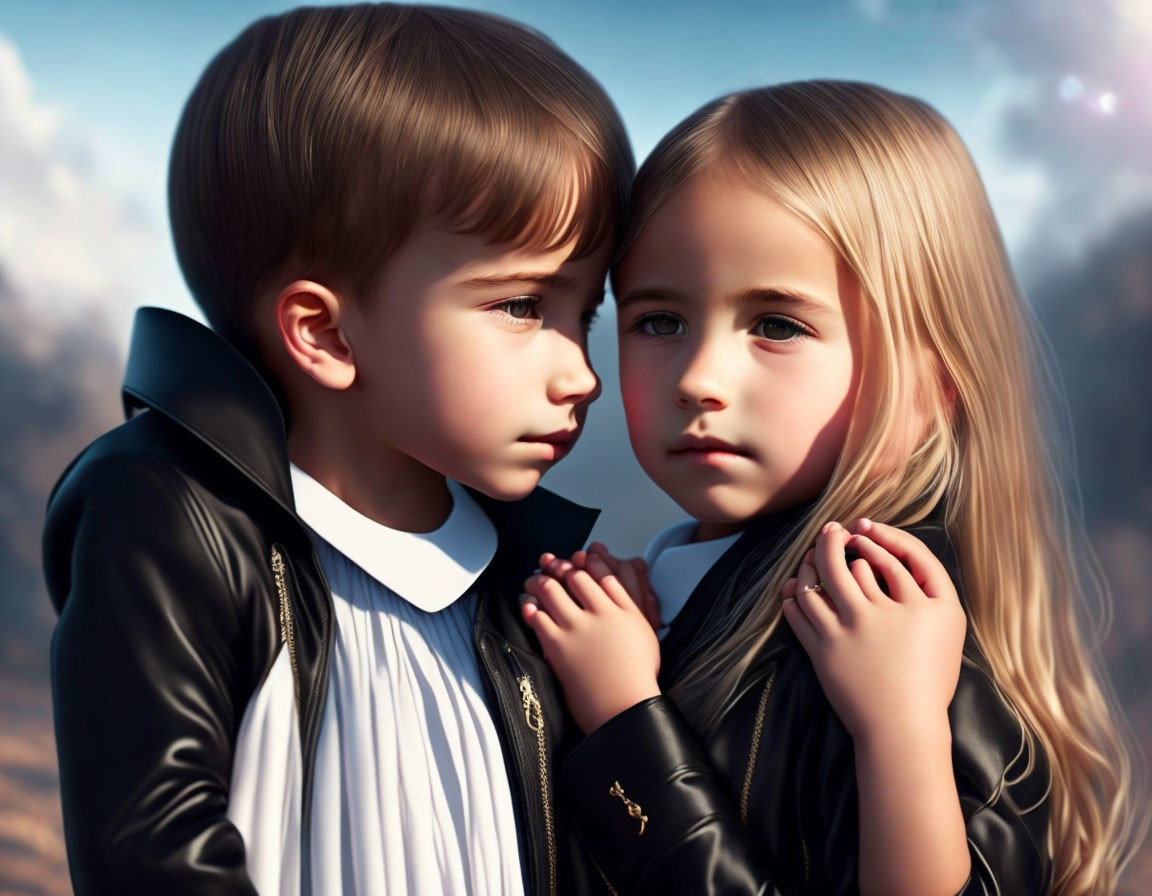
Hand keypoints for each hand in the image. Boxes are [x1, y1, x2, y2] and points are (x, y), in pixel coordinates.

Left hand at [521, 552, 660, 732]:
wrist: (623, 706)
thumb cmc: (636, 677)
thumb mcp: (644, 634)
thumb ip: (628, 607)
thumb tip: (613, 589)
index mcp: (622, 610)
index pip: (600, 574)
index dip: (584, 562)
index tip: (576, 558)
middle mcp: (599, 613)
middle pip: (573, 577)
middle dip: (558, 567)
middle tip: (548, 566)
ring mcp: (577, 628)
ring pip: (551, 590)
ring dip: (538, 582)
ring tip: (532, 582)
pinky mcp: (558, 645)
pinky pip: (537, 617)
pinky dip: (530, 608)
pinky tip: (528, 606)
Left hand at [781, 519, 965, 745]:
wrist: (902, 728)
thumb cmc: (928, 680)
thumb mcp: (946, 630)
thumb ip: (926, 591)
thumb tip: (885, 559)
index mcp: (923, 607)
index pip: (897, 555)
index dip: (878, 535)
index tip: (862, 529)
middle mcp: (883, 614)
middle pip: (847, 561)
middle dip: (832, 539)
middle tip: (829, 531)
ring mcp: (849, 632)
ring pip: (817, 582)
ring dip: (810, 564)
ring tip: (811, 557)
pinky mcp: (824, 650)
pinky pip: (799, 611)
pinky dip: (794, 594)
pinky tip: (794, 589)